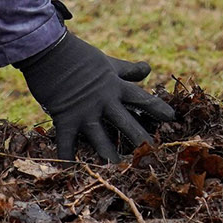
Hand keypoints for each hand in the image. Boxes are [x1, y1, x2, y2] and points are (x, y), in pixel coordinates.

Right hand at [17, 30, 174, 161]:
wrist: (49, 50)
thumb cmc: (79, 55)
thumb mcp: (107, 62)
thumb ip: (127, 70)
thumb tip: (148, 69)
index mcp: (114, 86)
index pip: (140, 98)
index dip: (157, 107)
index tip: (173, 117)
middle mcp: (103, 100)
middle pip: (125, 121)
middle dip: (140, 137)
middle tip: (154, 153)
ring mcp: (84, 111)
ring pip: (100, 136)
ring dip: (108, 153)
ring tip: (118, 169)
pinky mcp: (64, 117)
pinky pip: (66, 142)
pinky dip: (67, 157)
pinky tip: (72, 172)